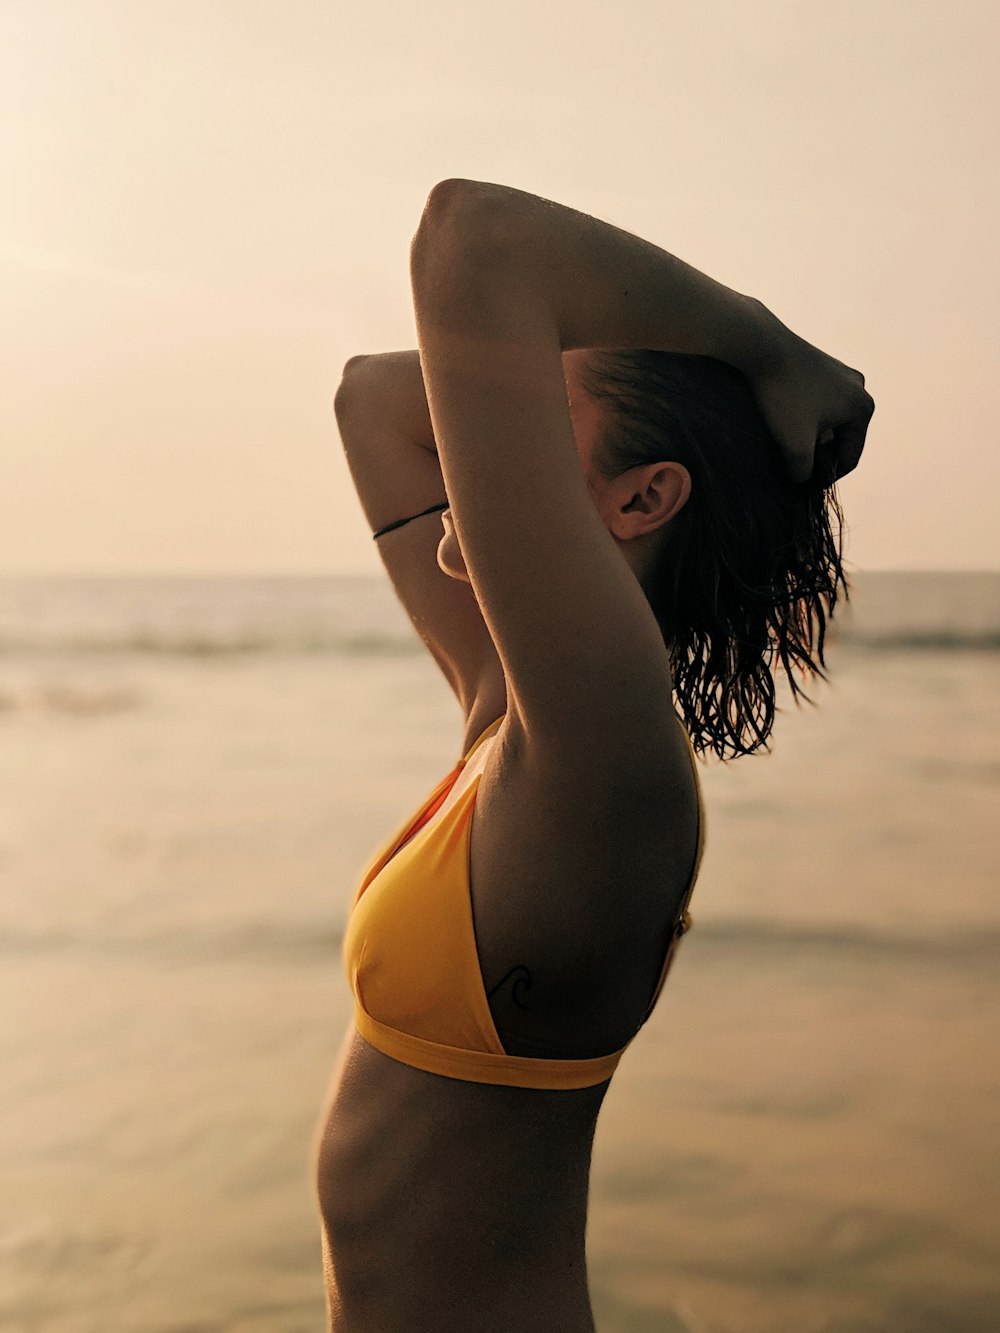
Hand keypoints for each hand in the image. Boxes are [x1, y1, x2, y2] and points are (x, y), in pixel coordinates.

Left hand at [747, 320, 874, 485]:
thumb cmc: (784, 396)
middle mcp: (858, 388)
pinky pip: (816, 403)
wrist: (762, 347)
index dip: (827, 477)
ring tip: (784, 449)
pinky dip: (803, 418)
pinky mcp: (819, 365)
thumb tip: (802, 482)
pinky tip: (781, 425)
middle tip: (792, 471)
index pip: (850, 456)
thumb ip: (803, 470)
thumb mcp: (795, 443)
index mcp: (863, 408)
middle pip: (840, 438)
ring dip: (809, 437)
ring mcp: (840, 374)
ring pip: (826, 420)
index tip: (803, 488)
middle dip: (818, 456)